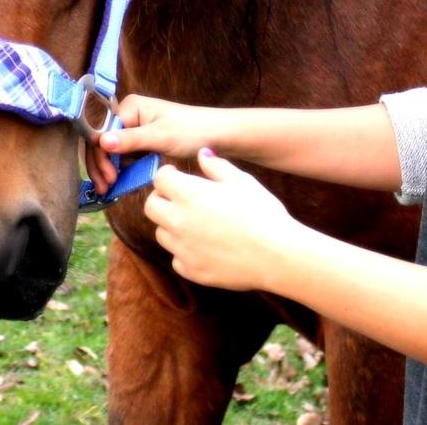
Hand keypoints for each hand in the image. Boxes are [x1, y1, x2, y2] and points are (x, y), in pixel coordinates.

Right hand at [84, 93, 225, 194]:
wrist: (215, 136)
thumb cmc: (191, 130)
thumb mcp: (160, 137)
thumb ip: (131, 140)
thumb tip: (102, 142)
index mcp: (131, 107)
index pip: (102, 132)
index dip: (100, 156)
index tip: (108, 177)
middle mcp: (129, 114)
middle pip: (103, 142)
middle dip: (102, 166)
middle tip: (105, 189)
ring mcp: (135, 128)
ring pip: (112, 152)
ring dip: (110, 170)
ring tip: (110, 189)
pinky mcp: (142, 141)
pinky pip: (125, 156)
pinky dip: (122, 169)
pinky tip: (120, 182)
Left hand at [145, 150, 302, 290]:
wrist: (276, 255)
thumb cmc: (262, 213)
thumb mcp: (242, 182)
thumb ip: (217, 167)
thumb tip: (202, 154)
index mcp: (189, 194)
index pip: (160, 179)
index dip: (168, 174)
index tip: (178, 175)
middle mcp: (178, 221)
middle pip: (151, 206)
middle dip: (162, 198)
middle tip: (182, 198)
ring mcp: (182, 248)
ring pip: (161, 233)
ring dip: (172, 225)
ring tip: (197, 222)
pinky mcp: (190, 270)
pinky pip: (177, 258)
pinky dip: (185, 251)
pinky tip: (206, 246)